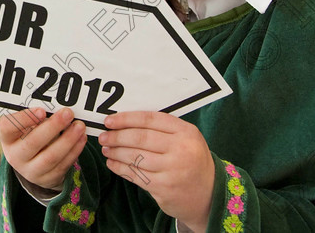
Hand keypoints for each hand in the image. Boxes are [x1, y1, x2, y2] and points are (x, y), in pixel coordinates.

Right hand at [0, 107, 86, 189]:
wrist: (31, 163)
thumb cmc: (29, 135)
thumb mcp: (25, 126)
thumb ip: (36, 117)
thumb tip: (56, 108)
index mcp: (7, 138)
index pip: (7, 127)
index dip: (24, 119)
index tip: (42, 110)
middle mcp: (15, 156)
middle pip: (32, 143)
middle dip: (53, 127)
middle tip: (68, 113)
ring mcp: (31, 171)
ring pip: (51, 157)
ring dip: (68, 140)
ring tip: (79, 126)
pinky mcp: (47, 179)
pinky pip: (63, 165)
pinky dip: (74, 150)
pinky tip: (82, 138)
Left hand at [99, 112, 213, 231]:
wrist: (210, 195)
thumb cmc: (192, 161)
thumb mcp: (187, 139)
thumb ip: (163, 129)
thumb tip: (124, 121)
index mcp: (186, 132)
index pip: (149, 120)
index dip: (126, 119)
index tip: (109, 121)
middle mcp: (181, 149)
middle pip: (140, 138)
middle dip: (117, 136)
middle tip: (103, 136)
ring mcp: (173, 170)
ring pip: (135, 157)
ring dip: (115, 152)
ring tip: (106, 149)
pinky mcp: (164, 188)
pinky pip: (136, 175)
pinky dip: (120, 168)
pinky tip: (112, 163)